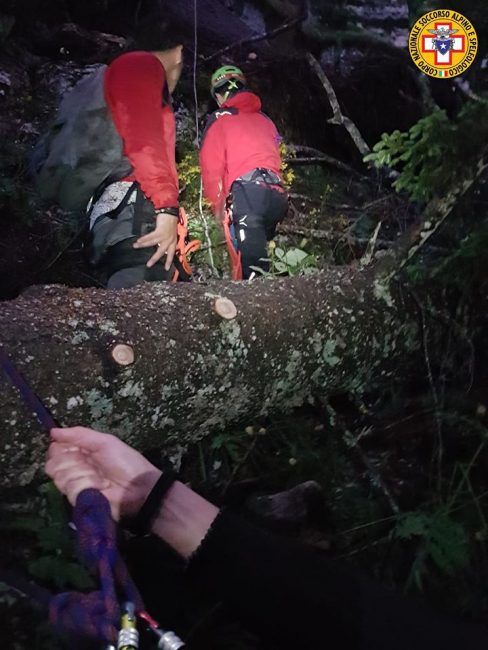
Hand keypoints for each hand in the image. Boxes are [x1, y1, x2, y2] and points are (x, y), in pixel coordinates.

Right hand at [45, 427, 160, 519]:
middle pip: (53, 464)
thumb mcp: (104, 442)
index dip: (58, 448)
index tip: (70, 448)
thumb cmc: (124, 462)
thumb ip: (79, 435)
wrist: (138, 488)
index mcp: (80, 452)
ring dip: (81, 474)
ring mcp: (75, 486)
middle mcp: (74, 469)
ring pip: (60, 477)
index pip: (55, 450)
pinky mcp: (78, 501)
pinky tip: (99, 487)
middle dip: (69, 461)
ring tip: (98, 477)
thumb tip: (52, 431)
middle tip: (86, 462)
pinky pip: (70, 490)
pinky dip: (85, 485)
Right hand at [133, 212, 177, 270]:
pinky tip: (138, 240)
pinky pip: (150, 236)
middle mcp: (169, 240)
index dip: (169, 261)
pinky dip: (144, 238)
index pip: (171, 254)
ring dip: (143, 245)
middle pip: (162, 252)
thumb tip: (160, 246)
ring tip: (136, 247)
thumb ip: (166, 241)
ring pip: (153, 243)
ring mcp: (165, 236)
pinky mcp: (160, 231)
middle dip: (154, 259)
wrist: (170, 214)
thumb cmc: (169, 223)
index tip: (166, 269)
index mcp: (173, 242)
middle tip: (148, 265)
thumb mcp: (171, 234)